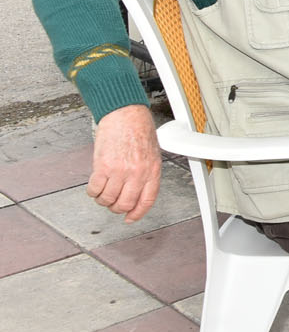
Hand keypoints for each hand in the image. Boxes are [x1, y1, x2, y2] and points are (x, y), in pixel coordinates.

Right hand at [87, 105, 161, 221]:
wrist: (125, 113)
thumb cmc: (138, 129)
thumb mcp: (152, 153)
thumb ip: (146, 173)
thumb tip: (139, 191)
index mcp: (152, 170)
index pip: (147, 200)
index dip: (138, 213)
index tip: (130, 218)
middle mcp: (137, 173)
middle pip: (125, 204)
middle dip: (117, 208)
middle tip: (112, 203)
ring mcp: (120, 171)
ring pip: (108, 199)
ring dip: (103, 200)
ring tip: (103, 193)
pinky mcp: (103, 166)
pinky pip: (95, 189)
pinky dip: (93, 192)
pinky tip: (94, 187)